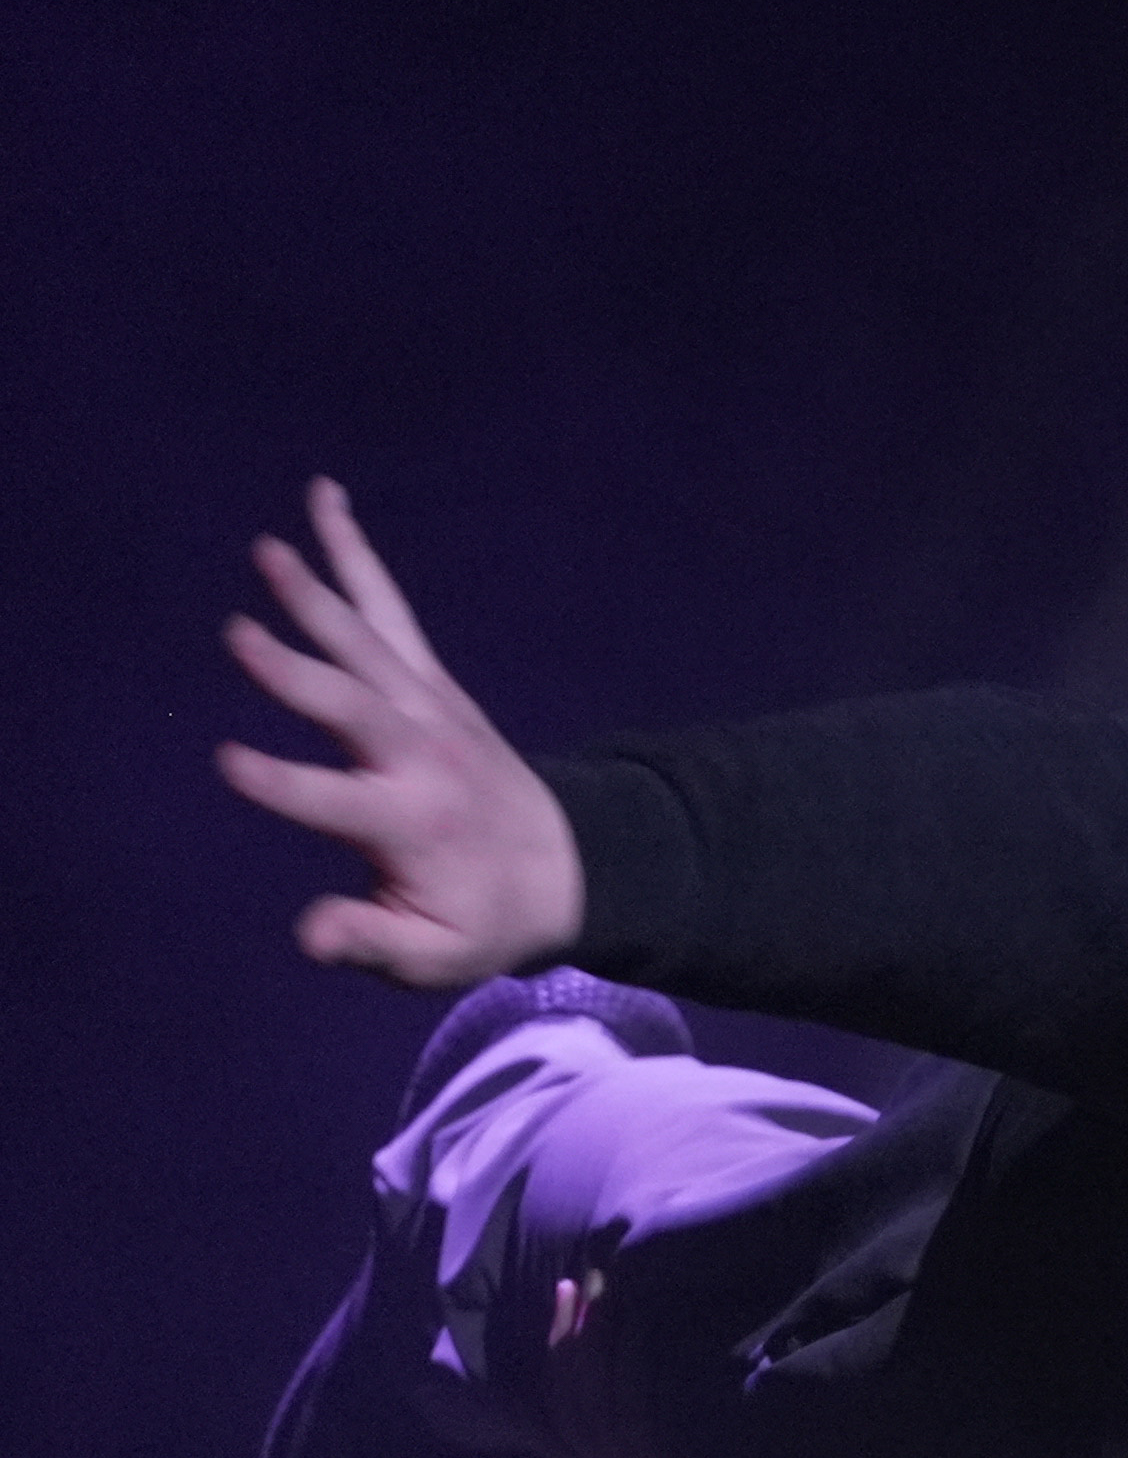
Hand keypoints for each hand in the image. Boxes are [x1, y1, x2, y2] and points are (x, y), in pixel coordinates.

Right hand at [216, 478, 583, 984]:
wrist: (568, 868)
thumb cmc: (483, 920)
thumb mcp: (436, 957)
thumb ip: (372, 943)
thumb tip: (311, 935)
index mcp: (412, 823)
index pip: (336, 802)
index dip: (285, 785)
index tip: (230, 761)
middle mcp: (421, 755)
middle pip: (354, 707)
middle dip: (299, 675)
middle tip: (240, 637)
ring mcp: (429, 708)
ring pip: (369, 642)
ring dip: (319, 595)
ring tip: (269, 548)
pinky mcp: (430, 681)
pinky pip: (389, 610)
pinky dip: (356, 556)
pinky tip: (324, 500)